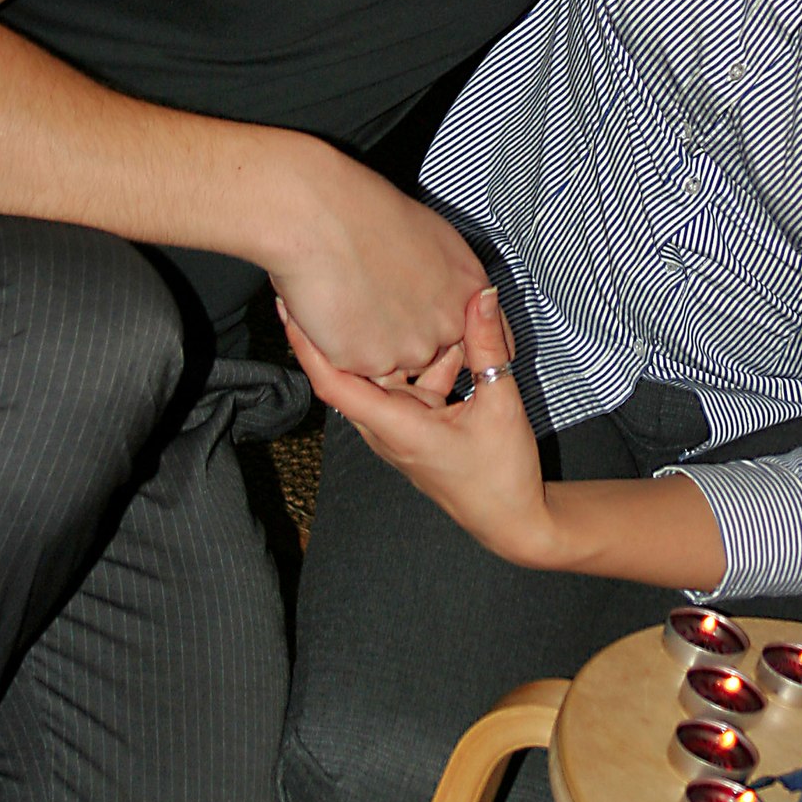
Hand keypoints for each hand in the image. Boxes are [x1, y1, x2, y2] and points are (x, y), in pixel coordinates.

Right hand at [266, 150, 491, 379]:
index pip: (485, 343)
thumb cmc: (368, 211)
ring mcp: (410, 349)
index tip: (432, 330)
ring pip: (391, 362)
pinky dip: (340, 344)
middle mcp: (448, 326)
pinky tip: (331, 307)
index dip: (458, 341)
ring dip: (372, 341)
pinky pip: (355, 365)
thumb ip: (450, 277)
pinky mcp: (369, 364)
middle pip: (431, 353)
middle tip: (376, 299)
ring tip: (350, 296)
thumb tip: (450, 292)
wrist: (322, 215)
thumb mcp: (435, 237)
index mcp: (470, 291)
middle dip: (406, 337)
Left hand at [284, 285, 555, 563]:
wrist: (513, 521)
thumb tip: (483, 295)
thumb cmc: (502, 475)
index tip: (289, 308)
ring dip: (399, 342)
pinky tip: (451, 335)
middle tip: (346, 280)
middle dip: (350, 327)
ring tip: (407, 298)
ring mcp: (400, 427)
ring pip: (388, 373)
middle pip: (356, 370)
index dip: (306, 346)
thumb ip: (488, 348)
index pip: (333, 384)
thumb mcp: (501, 405)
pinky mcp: (416, 425)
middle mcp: (387, 427)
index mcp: (396, 426)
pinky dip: (425, 359)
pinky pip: (411, 383)